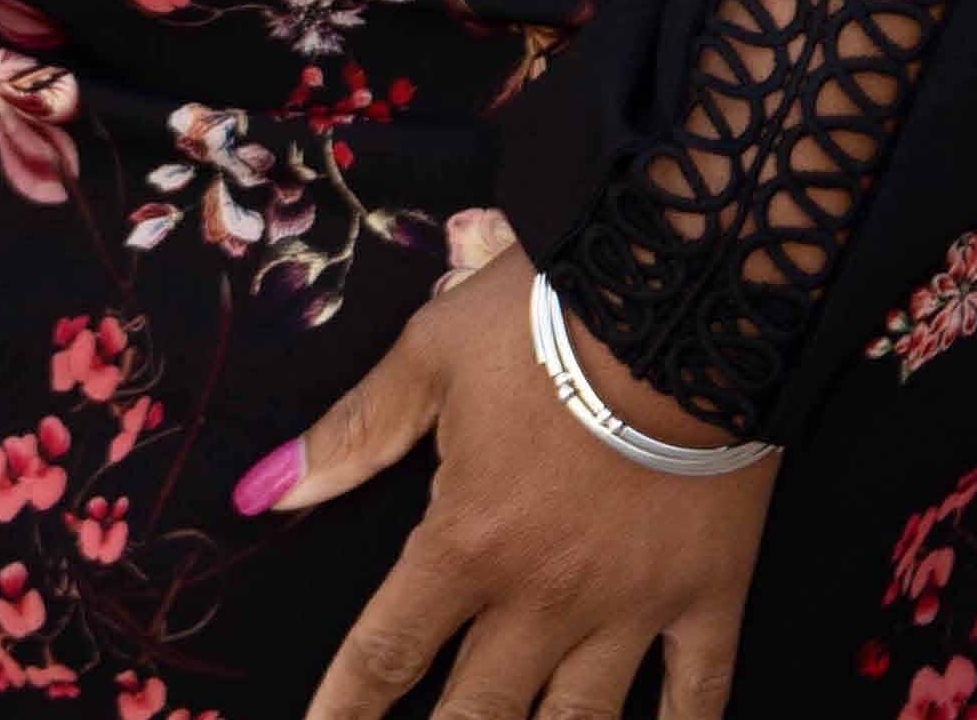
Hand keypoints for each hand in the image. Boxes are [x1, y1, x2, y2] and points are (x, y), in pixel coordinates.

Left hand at [236, 245, 776, 719]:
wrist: (681, 299)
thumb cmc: (548, 316)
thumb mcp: (433, 353)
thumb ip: (356, 432)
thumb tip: (267, 490)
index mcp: (469, 542)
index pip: (386, 656)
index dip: (344, 716)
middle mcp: (544, 598)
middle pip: (478, 715)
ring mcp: (631, 607)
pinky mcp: (708, 595)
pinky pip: (697, 697)